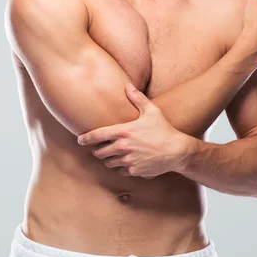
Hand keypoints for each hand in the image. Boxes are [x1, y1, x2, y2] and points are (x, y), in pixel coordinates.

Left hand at [77, 83, 191, 178]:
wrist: (177, 151)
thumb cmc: (163, 129)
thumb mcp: (151, 111)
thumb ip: (137, 98)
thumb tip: (128, 85)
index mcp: (124, 131)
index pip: (97, 135)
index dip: (85, 138)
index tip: (80, 140)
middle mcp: (123, 147)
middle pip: (100, 152)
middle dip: (97, 150)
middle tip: (99, 148)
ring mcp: (128, 160)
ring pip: (109, 163)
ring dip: (109, 159)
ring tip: (113, 155)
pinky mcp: (134, 171)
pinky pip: (121, 171)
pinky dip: (121, 168)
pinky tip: (127, 162)